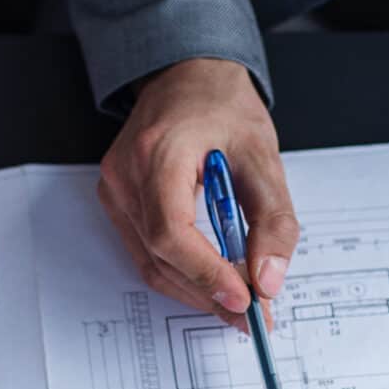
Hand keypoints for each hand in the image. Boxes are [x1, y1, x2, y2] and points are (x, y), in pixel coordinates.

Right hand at [99, 58, 298, 329]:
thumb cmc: (222, 105)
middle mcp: (126, 174)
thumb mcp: (263, 157)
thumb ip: (273, 220)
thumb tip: (269, 279)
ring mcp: (115, 188)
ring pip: (150, 263)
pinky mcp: (117, 200)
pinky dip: (180, 272)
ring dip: (195, 290)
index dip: (207, 273)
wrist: (186, 74)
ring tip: (239, 303)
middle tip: (253, 314)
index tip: (245, 299)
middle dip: (209, 293)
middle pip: (160, 257)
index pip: (172, 231)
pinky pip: (144, 251)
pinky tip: (212, 279)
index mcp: (158, 152)